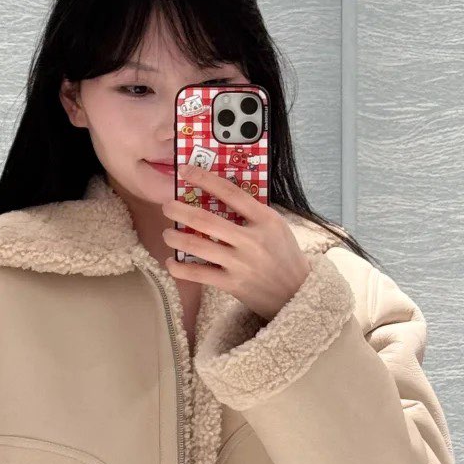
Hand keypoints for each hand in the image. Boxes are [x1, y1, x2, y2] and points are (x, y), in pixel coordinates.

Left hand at [162, 166, 310, 320]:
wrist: (296, 292)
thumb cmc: (283, 254)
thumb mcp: (276, 226)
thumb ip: (252, 211)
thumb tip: (218, 192)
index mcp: (265, 220)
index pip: (231, 193)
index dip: (205, 179)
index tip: (186, 171)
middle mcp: (252, 241)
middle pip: (207, 221)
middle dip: (180, 211)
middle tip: (166, 206)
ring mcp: (241, 264)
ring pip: (198, 247)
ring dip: (176, 237)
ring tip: (167, 233)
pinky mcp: (232, 284)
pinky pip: (199, 275)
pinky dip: (180, 268)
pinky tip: (171, 262)